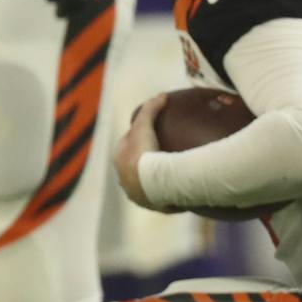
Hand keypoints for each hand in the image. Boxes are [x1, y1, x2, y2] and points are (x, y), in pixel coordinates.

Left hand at [115, 93, 170, 210]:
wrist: (152, 183)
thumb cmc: (144, 153)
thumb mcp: (145, 126)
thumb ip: (151, 109)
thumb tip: (162, 95)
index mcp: (119, 160)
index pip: (127, 146)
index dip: (139, 139)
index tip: (154, 134)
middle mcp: (124, 179)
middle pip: (136, 167)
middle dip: (147, 161)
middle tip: (168, 154)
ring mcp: (138, 194)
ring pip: (148, 185)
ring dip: (158, 181)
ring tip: (177, 175)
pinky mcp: (153, 205)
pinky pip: (163, 199)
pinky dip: (170, 195)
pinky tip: (183, 192)